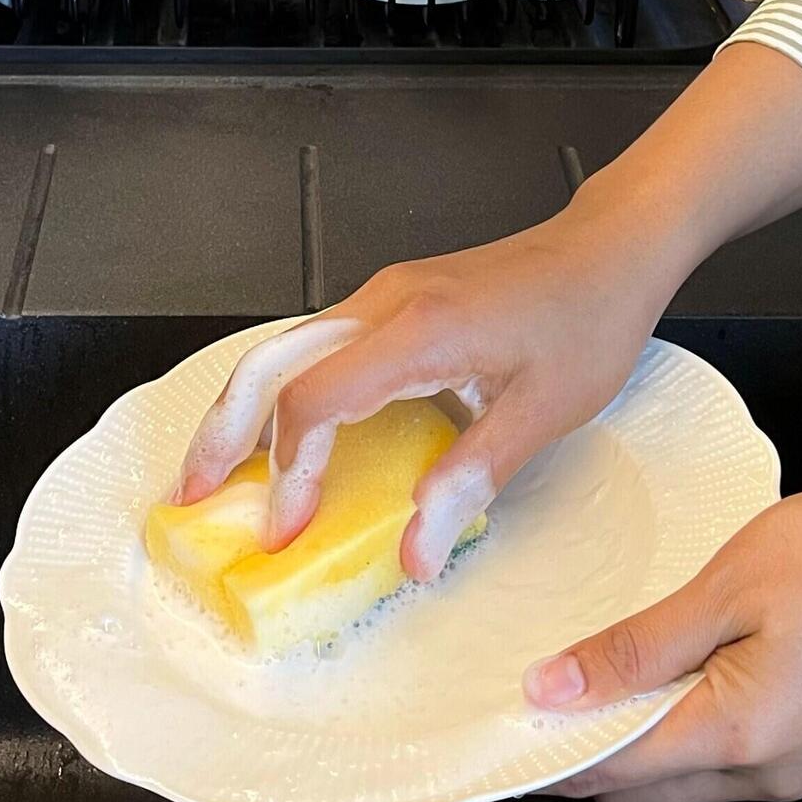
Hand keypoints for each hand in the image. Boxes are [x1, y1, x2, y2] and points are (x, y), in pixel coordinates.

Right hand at [166, 41, 801, 577]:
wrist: (610, 247)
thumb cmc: (588, 319)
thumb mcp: (544, 412)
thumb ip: (471, 479)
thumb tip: (414, 554)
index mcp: (415, 331)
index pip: (313, 401)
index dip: (288, 472)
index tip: (284, 531)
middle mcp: (382, 304)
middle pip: (270, 364)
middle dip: (222, 432)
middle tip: (191, 496)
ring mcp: (382, 297)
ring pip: (285, 350)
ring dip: (245, 411)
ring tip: (221, 472)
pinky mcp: (392, 303)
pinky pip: (318, 346)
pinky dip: (285, 393)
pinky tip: (287, 435)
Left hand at [531, 483, 801, 801]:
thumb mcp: (732, 585)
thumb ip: (636, 647)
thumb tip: (551, 690)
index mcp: (739, 737)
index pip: (609, 772)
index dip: (545, 751)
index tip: (494, 722)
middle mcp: (771, 773)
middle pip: (643, 787)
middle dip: (584, 750)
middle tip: (537, 683)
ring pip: (688, 772)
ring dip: (637, 733)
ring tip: (598, 661)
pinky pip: (731, 750)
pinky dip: (687, 720)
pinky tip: (672, 660)